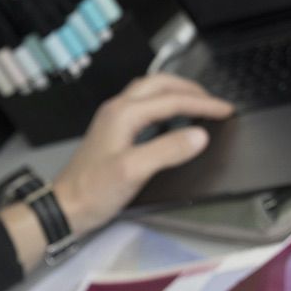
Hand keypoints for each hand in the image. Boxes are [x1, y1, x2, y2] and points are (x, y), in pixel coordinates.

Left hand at [49, 74, 234, 234]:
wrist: (64, 206)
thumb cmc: (95, 190)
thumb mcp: (134, 170)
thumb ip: (168, 150)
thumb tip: (200, 135)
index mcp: (124, 113)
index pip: (172, 100)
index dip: (202, 104)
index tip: (226, 111)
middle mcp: (117, 109)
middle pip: (158, 84)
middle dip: (189, 88)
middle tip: (213, 101)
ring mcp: (113, 119)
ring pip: (148, 91)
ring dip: (174, 92)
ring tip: (197, 102)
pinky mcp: (112, 131)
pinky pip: (142, 105)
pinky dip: (163, 104)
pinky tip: (170, 117)